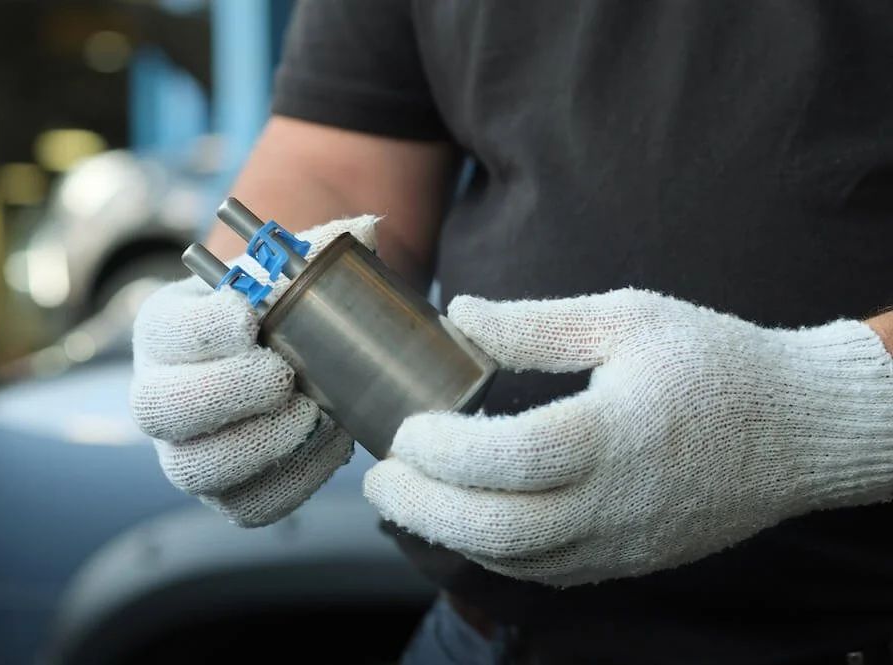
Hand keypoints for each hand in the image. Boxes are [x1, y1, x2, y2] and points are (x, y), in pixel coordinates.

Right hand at [131, 215, 377, 525]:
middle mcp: (160, 394)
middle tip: (282, 375)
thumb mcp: (289, 270)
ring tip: (313, 413)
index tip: (250, 317)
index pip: (163, 331)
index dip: (202, 329)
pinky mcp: (226, 493)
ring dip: (259, 444)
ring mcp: (187, 451)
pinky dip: (294, 480)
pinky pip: (247, 506)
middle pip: (158, 409)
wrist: (288, 356)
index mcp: (165, 330)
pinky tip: (331, 443)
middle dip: (224, 392)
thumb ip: (319, 249)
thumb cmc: (282, 309)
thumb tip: (367, 230)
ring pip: (194, 469)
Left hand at [364, 288, 892, 586]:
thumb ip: (537, 325)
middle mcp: (615, 501)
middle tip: (379, 477)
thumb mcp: (628, 318)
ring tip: (408, 496)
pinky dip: (490, 550)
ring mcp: (621, 541)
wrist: (794, 429)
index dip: (442, 449)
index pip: (508, 458)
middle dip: (421, 507)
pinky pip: (543, 571)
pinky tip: (466, 517)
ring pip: (514, 560)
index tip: (406, 427)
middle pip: (497, 528)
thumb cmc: (714, 363)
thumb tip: (459, 314)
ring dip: (447, 533)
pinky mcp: (627, 558)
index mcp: (614, 433)